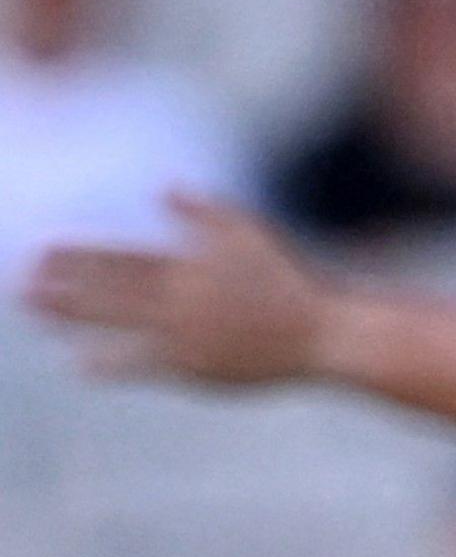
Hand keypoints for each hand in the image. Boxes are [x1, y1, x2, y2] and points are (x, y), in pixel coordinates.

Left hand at [27, 195, 326, 384]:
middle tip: (21, 281)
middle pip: (110, 290)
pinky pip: (145, 365)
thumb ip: (205, 212)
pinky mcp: (196, 368)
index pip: (123, 259)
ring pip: (117, 323)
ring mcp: (185, 337)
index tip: (43, 251)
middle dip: (63, 285)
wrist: (325, 334)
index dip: (80, 256)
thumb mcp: (252, 233)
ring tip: (36, 310)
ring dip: (73, 317)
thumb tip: (164, 188)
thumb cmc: (292, 280)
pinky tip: (81, 364)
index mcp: (191, 266)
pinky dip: (113, 364)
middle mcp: (180, 301)